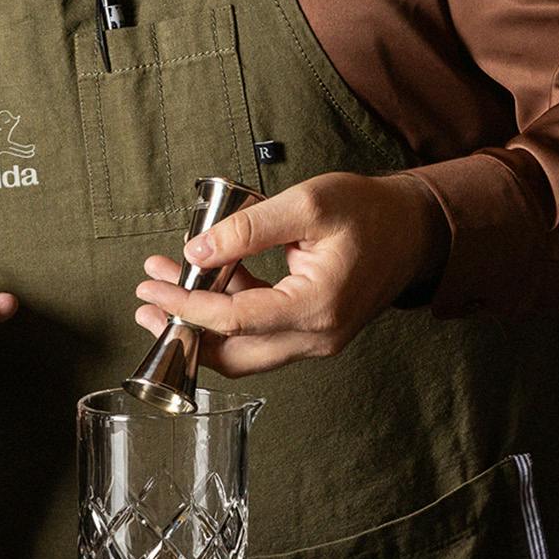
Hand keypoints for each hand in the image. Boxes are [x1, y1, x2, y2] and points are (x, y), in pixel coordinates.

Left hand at [134, 171, 449, 376]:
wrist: (414, 229)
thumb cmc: (368, 212)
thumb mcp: (307, 204)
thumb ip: (249, 228)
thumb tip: (197, 250)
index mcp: (316, 307)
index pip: (235, 320)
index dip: (186, 305)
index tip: (152, 286)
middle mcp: (316, 336)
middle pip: (234, 354)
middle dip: (183, 329)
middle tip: (144, 301)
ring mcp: (315, 339)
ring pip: (244, 349)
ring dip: (201, 321)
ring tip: (164, 285)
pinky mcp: (312, 331)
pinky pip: (261, 333)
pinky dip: (228, 312)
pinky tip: (206, 278)